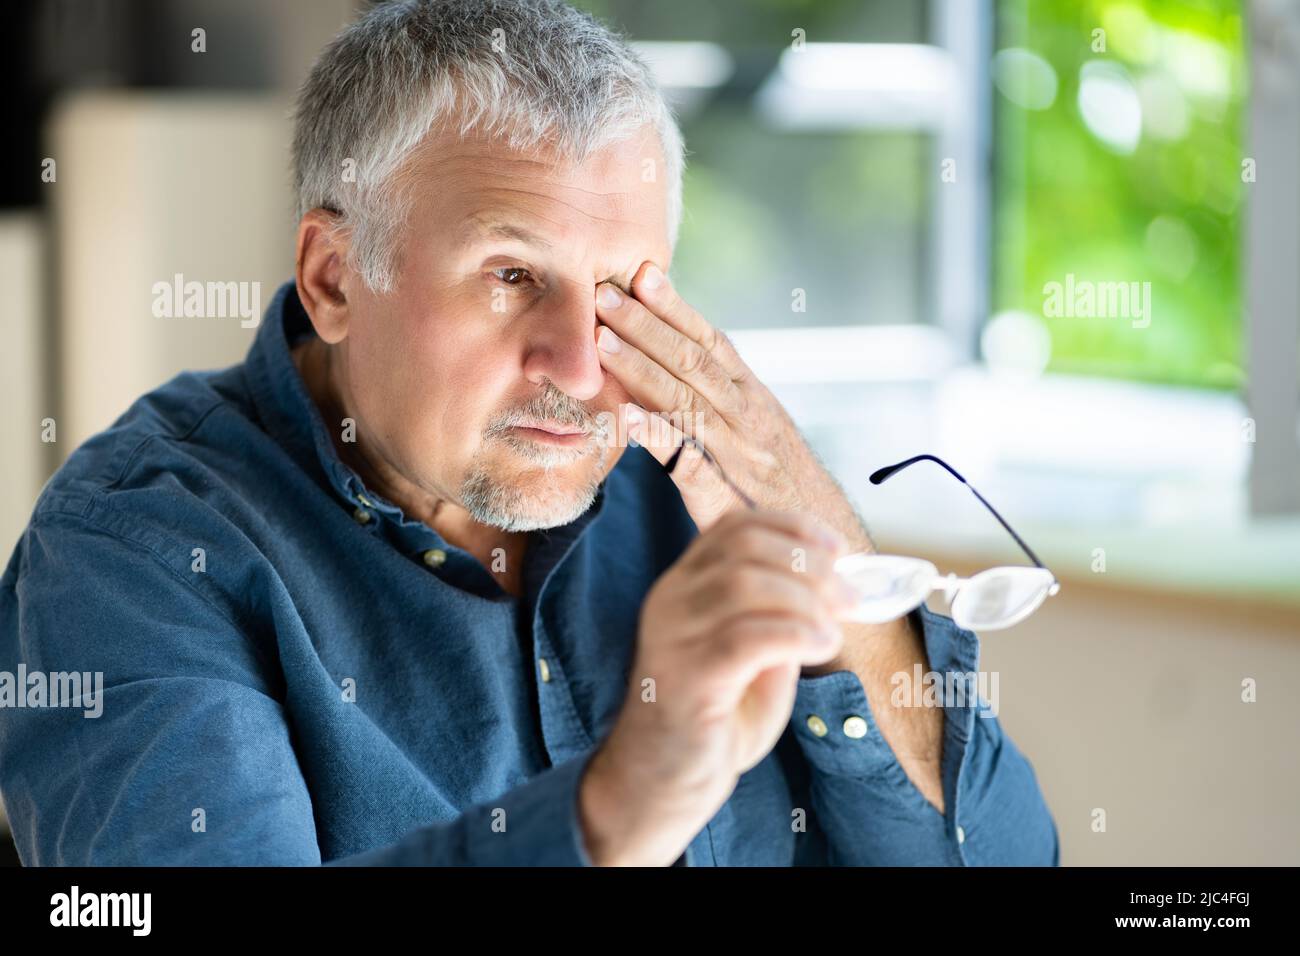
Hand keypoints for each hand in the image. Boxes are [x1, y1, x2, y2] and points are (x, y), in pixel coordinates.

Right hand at [577, 509, 857, 865]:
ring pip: (745, 584)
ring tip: (832, 632)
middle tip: (848, 599)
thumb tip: (831, 591)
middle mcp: (670, 599)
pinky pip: (747, 637)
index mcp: (684, 584)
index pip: (735, 526)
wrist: (661, 783)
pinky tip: (819, 649)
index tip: (837, 550)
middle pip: (744, 546)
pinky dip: (797, 634)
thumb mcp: (753, 656)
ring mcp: (671, 636)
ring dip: (807, 601)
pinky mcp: (684, 677)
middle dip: (808, 563)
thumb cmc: (712, 720)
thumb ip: (779, 618)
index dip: (793, 527)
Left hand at [595, 262, 871, 549]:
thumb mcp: (761, 430)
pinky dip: (658, 438)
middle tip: (604, 292)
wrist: (822, 545)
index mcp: (752, 398)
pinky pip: (688, 463)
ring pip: (684, 401)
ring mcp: (736, 455)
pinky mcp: (723, 497)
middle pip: (692, 363)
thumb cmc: (780, 485)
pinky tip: (626, 418)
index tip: (643, 274)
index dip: (677, 308)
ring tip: (602, 342)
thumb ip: (724, 395)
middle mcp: (746, 417)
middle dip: (646, 325)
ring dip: (642, 369)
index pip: (711, 343)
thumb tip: (683, 355)